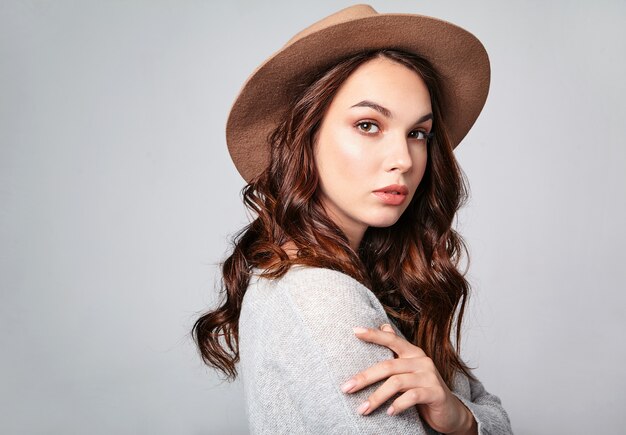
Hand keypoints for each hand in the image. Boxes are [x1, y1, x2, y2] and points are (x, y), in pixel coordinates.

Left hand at [340, 324, 476, 434]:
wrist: (449, 413)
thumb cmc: (423, 390)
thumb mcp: (408, 370)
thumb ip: (396, 353)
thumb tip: (383, 326)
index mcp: (413, 352)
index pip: (391, 339)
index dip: (374, 334)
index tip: (354, 331)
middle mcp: (422, 360)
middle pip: (388, 365)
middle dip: (364, 377)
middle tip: (346, 388)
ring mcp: (430, 376)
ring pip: (397, 382)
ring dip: (376, 397)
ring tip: (362, 409)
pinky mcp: (435, 393)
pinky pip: (412, 396)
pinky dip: (398, 404)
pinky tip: (388, 413)